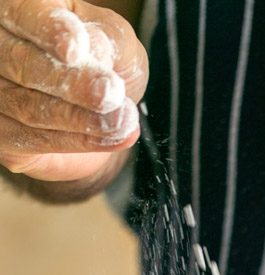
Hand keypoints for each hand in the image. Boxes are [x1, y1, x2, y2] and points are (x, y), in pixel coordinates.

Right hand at [0, 0, 147, 182]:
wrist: (100, 113)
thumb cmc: (103, 65)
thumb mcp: (116, 42)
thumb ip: (110, 40)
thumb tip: (96, 51)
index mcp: (20, 9)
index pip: (24, 15)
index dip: (49, 31)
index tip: (75, 50)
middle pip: (22, 63)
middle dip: (72, 83)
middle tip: (110, 94)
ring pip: (28, 107)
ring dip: (80, 119)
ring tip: (121, 121)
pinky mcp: (2, 133)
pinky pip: (33, 139)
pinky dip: (77, 141)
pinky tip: (111, 138)